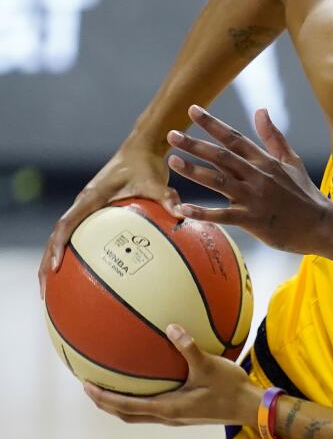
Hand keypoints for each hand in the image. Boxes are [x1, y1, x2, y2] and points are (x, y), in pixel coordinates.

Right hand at [38, 144, 180, 297]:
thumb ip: (167, 198)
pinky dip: (76, 252)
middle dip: (47, 262)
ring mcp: (86, 208)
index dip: (59, 246)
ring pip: (63, 236)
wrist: (140, 149)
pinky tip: (85, 273)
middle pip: (57, 236)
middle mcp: (83, 203)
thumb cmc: (146, 165)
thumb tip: (181, 215)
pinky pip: (80, 234)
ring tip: (53, 288)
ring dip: (55, 259)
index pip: (67, 224)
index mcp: (91, 197)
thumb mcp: (157, 182)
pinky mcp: (94, 211)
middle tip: (44, 289)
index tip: (55, 266)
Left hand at [83, 324, 261, 426]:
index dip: (103, 398)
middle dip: (105, 403)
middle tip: (91, 388)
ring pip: (138, 415)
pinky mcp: (185, 414)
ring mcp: (176, 418)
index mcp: (168, 408)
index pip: (125, 406)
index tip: (86, 386)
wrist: (251, 408)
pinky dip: (140, 400)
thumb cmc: (231, 389)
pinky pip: (153, 409)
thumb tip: (172, 327)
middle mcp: (167, 416)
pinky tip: (149, 383)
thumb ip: (190, 348)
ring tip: (111, 388)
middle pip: (126, 415)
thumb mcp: (210, 366)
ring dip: (121, 404)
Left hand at [167, 105, 332, 253]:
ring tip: (173, 160)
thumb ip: (273, 137)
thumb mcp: (292, 162)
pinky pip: (223, 215)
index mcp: (265, 162)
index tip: (192, 110)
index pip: (235, 138)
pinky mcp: (253, 220)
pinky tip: (183, 208)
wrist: (322, 225)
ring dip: (194, 171)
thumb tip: (261, 110)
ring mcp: (255, 198)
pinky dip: (203, 212)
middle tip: (171, 134)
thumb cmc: (306, 196)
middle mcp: (258, 176)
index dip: (213, 124)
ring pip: (219, 181)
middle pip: (222, 156)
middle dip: (195, 144)